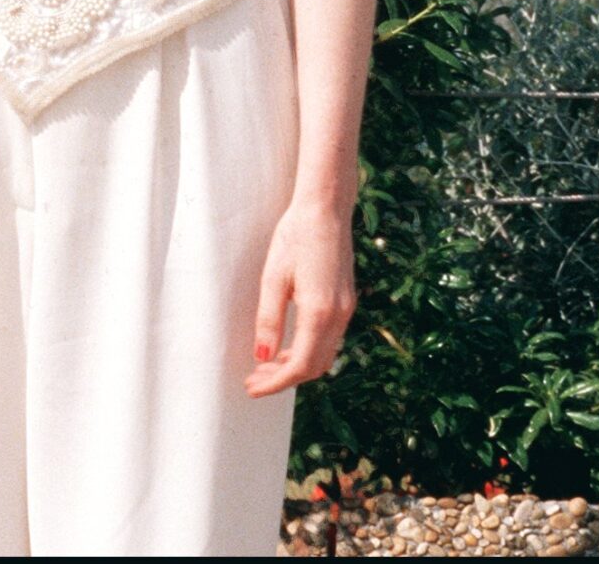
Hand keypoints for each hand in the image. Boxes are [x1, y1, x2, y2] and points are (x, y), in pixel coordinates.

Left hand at [245, 199, 354, 396]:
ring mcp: (346, 308)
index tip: (252, 388)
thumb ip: (269, 320)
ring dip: (297, 366)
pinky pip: (330, 338)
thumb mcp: (273, 277)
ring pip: (325, 355)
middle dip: (285, 379)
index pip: (301, 365)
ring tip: (265, 366)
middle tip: (254, 380)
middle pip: (315, 366)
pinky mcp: (346, 301)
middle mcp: (339, 315)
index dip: (276, 383)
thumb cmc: (295, 236)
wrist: (326, 209)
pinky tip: (287, 346)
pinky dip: (309, 350)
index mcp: (320, 311)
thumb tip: (262, 357)